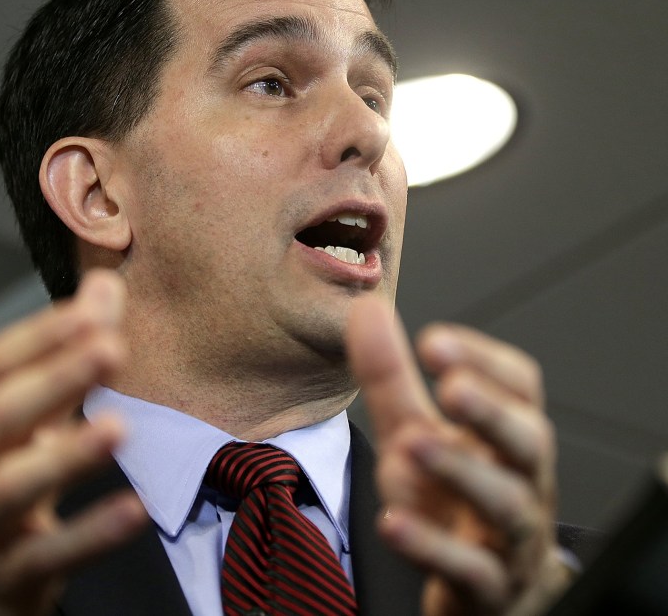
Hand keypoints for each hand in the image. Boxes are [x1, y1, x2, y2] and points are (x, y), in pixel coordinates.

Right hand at [0, 270, 147, 615]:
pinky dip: (89, 535)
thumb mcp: (14, 430)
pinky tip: (133, 510)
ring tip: (117, 426)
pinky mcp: (3, 580)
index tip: (97, 305)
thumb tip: (105, 287)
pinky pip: (44, 558)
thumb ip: (62, 361)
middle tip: (110, 347)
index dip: (44, 334)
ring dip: (64, 455)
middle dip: (53, 379)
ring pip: (10, 487)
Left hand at [346, 297, 572, 615]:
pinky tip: (393, 523)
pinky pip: (471, 570)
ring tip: (413, 445)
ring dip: (462, 472)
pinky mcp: (487, 587)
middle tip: (451, 387)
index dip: (484, 360)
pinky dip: (434, 547)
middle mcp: (520, 480)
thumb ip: (391, 376)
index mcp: (507, 434)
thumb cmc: (450, 497)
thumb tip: (366, 308)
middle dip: (491, 412)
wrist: (484, 588)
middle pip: (528, 440)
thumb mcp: (413, 431)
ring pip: (506, 505)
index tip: (434, 342)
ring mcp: (508, 537)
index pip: (520, 386)